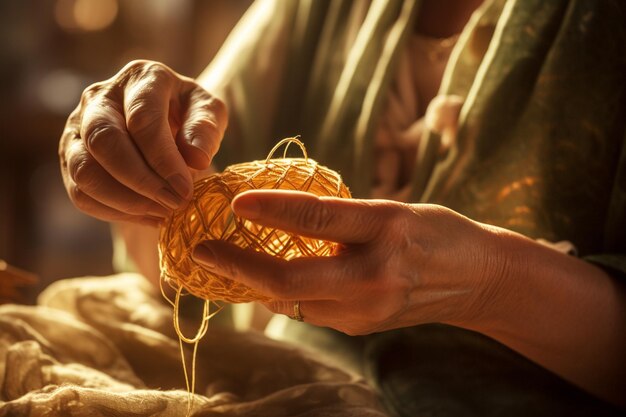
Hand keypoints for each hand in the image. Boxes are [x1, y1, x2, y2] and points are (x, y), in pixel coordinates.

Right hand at [59, 60, 227, 225]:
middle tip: (174, 204)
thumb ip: (205, 129)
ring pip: (84, 171)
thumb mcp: (210, 113)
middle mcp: (99, 97)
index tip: (185, 189)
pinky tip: (148, 215)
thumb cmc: (190, 115)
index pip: (142, 117)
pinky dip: (115, 212)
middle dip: (141, 181)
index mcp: (141, 78)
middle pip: (104, 141)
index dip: (163, 158)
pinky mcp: (70, 157)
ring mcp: (77, 127)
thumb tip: (195, 158)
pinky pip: (81, 193)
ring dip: (126, 201)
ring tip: (163, 212)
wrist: (168, 121)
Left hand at [192, 190, 501, 334]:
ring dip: (253, 282)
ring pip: (292, 299)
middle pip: (291, 278)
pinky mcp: (361, 327)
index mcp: (387, 228)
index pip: (319, 218)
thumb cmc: (435, 232)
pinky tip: (269, 280)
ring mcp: (368, 307)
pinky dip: (282, 293)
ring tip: (225, 261)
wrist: (477, 281)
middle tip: (203, 251)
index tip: (235, 202)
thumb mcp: (395, 209)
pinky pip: (309, 310)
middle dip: (238, 266)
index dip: (272, 209)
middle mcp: (375, 272)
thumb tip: (285, 220)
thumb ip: (343, 219)